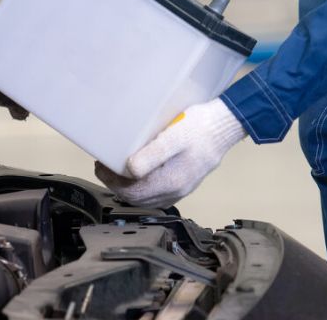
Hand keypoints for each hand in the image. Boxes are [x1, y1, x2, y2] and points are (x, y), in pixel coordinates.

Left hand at [95, 98, 246, 207]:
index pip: (131, 193)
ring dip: (129, 187)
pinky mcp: (184, 184)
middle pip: (137, 199)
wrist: (224, 127)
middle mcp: (176, 191)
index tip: (102, 166)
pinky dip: (143, 188)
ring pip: (146, 199)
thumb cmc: (199, 127)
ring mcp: (181, 189)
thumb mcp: (173, 137)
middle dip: (117, 184)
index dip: (111, 182)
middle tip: (106, 166)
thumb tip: (130, 170)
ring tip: (119, 170)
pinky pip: (157, 195)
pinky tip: (139, 175)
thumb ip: (151, 155)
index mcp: (170, 182)